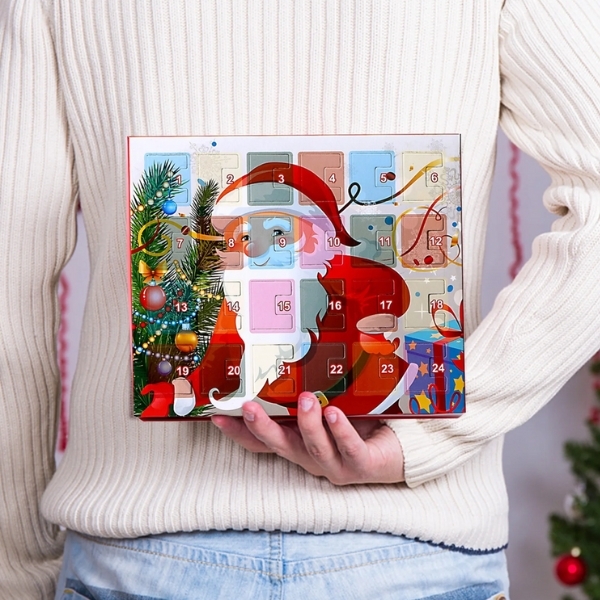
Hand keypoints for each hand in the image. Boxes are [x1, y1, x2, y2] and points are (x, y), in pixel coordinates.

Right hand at [211, 392, 404, 484]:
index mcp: (299, 443)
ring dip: (307, 424)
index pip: (262, 442)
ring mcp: (335, 465)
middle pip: (280, 446)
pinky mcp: (361, 465)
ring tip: (307, 399)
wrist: (398, 448)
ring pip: (314, 448)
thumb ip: (306, 396)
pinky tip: (335, 414)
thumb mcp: (326, 406)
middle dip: (262, 428)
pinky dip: (340, 432)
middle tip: (248, 408)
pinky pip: (349, 448)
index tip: (217, 415)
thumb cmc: (358, 423)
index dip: (239, 432)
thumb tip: (286, 362)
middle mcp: (311, 457)